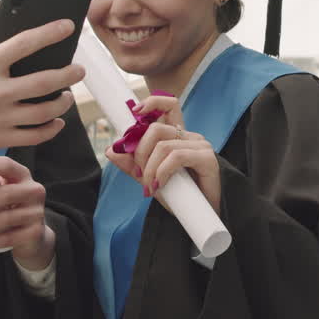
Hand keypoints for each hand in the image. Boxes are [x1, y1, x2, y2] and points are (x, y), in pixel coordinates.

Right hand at [0, 0, 84, 180]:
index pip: (24, 44)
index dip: (50, 32)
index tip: (68, 26)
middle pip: (45, 81)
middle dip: (69, 73)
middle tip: (79, 69)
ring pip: (44, 111)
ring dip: (63, 102)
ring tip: (68, 95)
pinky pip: (34, 135)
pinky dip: (51, 128)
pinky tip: (56, 121)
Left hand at [103, 95, 221, 212]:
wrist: (202, 215)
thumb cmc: (180, 196)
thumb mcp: (150, 178)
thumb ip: (132, 165)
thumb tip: (111, 150)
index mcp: (177, 136)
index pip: (168, 106)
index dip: (152, 103)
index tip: (135, 112)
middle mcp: (188, 136)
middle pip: (156, 129)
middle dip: (139, 152)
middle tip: (139, 174)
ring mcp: (199, 145)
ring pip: (163, 145)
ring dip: (149, 169)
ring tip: (150, 186)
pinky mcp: (207, 158)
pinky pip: (176, 157)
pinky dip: (162, 171)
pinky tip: (160, 185)